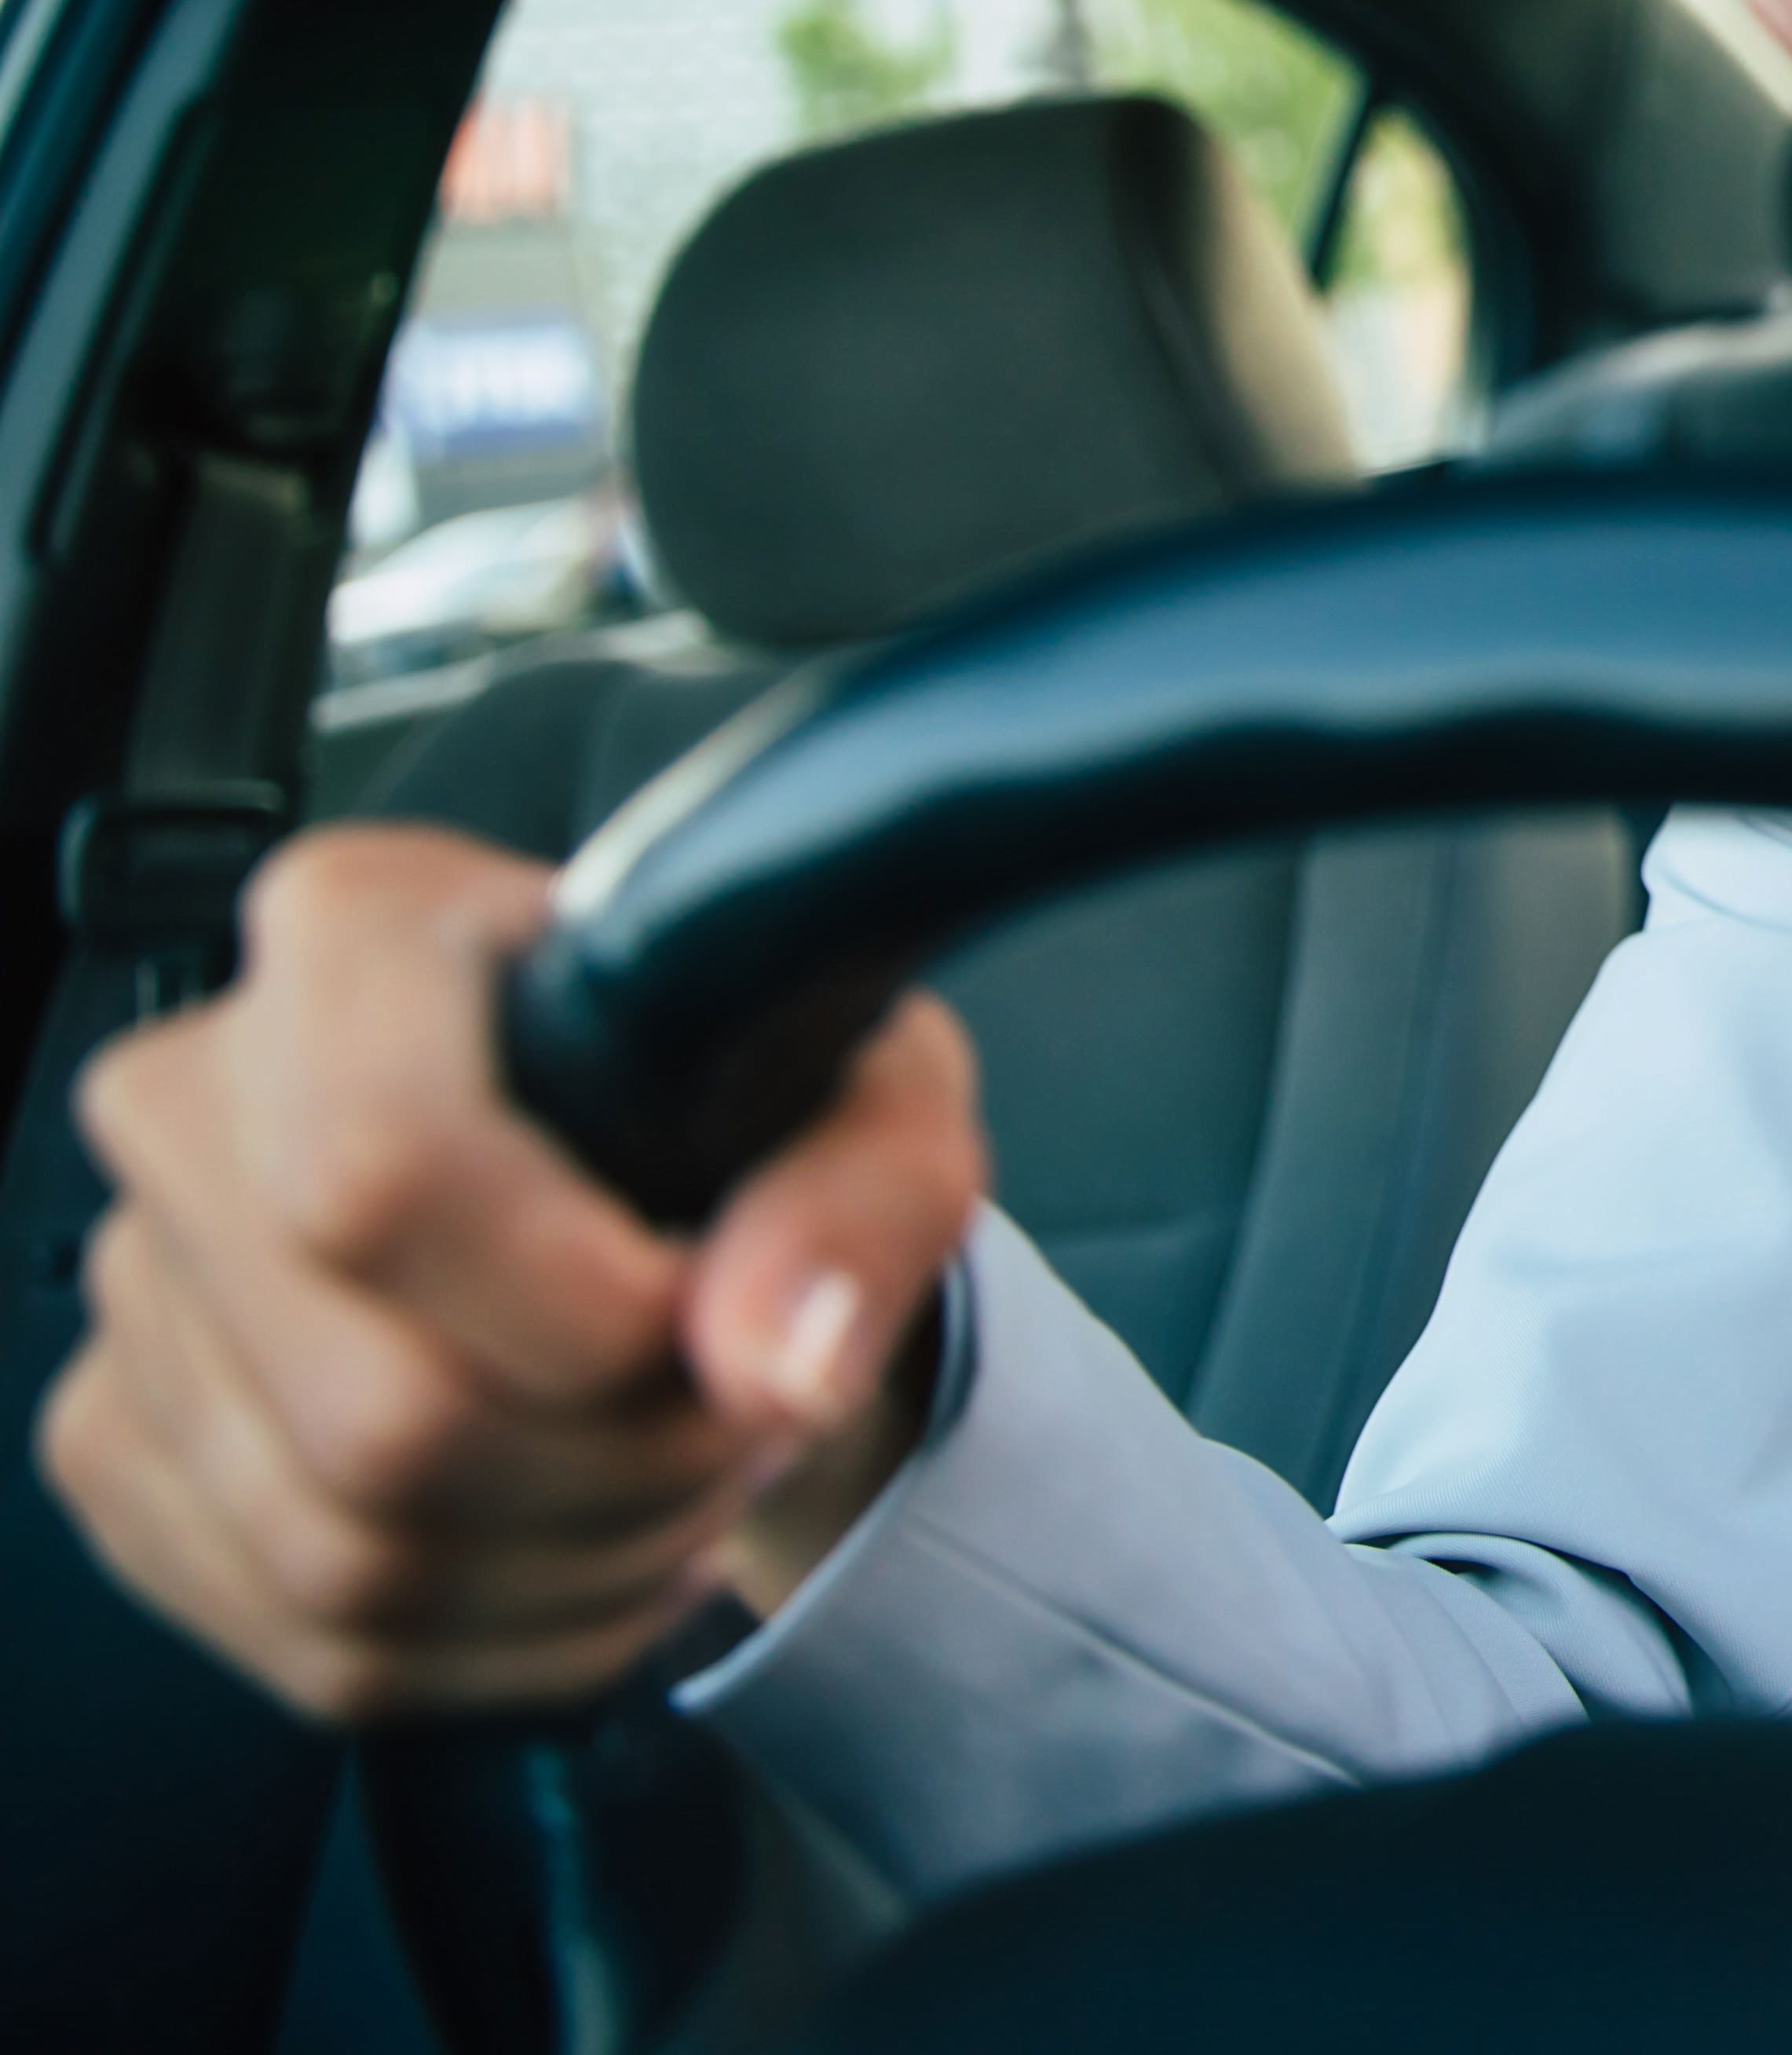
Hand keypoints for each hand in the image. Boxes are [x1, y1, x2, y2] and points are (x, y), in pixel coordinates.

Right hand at [36, 823, 985, 1722]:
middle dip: (622, 1465)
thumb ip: (860, 1198)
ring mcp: (147, 1285)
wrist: (656, 1179)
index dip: (574, 1306)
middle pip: (382, 1410)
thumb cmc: (744, 1099)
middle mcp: (203, 1096)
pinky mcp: (127, 1444)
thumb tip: (770, 1358)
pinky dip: (505, 1634)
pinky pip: (316, 1640)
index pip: (386, 1172)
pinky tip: (592, 1534)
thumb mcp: (878, 1096)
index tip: (705, 1314)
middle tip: (736, 1410)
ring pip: (349, 1554)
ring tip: (684, 1465)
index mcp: (361, 937)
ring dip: (582, 1560)